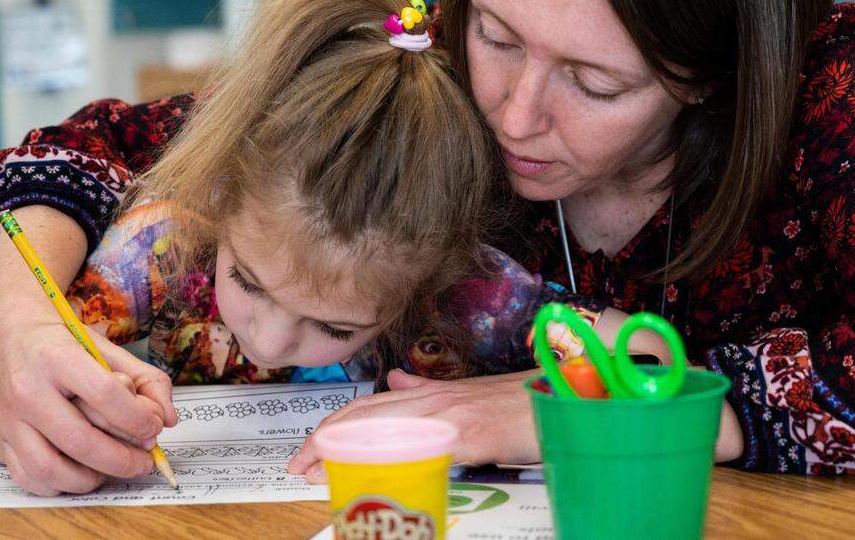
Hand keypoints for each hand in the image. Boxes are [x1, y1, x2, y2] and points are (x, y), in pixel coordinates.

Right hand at [0, 306, 176, 495]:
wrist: (11, 334)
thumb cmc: (64, 341)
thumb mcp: (108, 348)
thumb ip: (146, 379)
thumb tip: (168, 419)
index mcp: (57, 357)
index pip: (104, 394)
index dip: (136, 417)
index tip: (154, 428)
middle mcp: (28, 388)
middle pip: (78, 439)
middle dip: (120, 459)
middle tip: (145, 461)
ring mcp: (10, 417)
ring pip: (49, 466)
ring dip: (91, 479)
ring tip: (115, 471)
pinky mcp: (2, 437)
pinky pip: (27, 476)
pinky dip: (59, 486)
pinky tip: (83, 474)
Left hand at [288, 369, 540, 482]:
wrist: (557, 399)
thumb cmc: (515, 402)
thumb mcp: (465, 393)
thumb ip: (425, 390)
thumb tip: (393, 380)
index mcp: (429, 395)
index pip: (367, 408)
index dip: (331, 427)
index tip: (304, 450)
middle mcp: (433, 401)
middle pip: (365, 418)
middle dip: (325, 441)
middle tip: (297, 465)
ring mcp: (450, 417)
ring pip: (385, 430)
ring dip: (346, 452)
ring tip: (318, 472)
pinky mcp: (471, 436)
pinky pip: (424, 447)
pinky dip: (395, 460)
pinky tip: (376, 474)